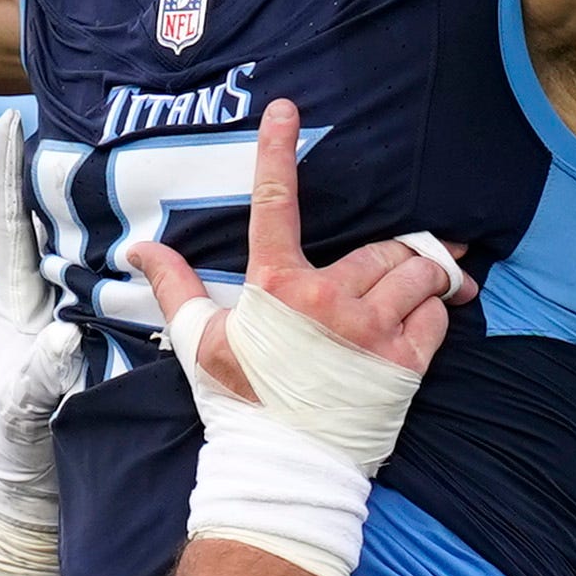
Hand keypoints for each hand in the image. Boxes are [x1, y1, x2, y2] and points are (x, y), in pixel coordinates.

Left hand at [0, 113, 78, 575]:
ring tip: (115, 140)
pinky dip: (124, 238)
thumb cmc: (24, 452)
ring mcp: (67, 306)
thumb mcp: (25, 414)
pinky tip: (149, 211)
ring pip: (77, 236)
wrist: (40, 488)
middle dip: (50, 160)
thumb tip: (63, 335)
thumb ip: (38, 378)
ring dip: (90, 192)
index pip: (4, 223)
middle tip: (66, 105)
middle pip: (39, 212)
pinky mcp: (96, 325)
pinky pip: (110, 271)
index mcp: (13, 303)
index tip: (5, 120)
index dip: (2, 171)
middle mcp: (38, 294)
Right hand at [127, 101, 458, 407]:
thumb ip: (177, 286)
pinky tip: (419, 326)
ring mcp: (371, 330)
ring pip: (417, 275)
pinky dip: (435, 314)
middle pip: (381, 246)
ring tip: (416, 291)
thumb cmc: (241, 403)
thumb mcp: (201, 342)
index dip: (277, 152)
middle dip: (391, 254)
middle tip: (386, 275)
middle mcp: (329, 300)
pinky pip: (437, 316)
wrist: (285, 465)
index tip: (287, 110)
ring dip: (422, 278)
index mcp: (277, 288)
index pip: (275, 204)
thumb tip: (139, 249)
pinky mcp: (406, 363)